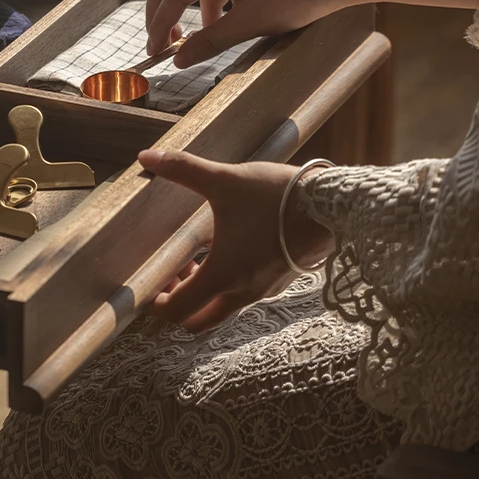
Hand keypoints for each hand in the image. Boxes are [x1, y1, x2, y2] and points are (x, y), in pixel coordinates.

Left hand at [138, 147, 333, 332]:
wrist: (332, 204)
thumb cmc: (277, 196)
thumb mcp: (225, 180)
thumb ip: (184, 169)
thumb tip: (147, 158)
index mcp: (222, 276)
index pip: (178, 312)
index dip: (157, 303)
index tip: (150, 282)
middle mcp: (242, 292)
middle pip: (200, 321)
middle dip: (179, 304)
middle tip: (172, 275)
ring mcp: (264, 289)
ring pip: (223, 308)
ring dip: (204, 292)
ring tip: (196, 258)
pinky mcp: (281, 279)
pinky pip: (245, 294)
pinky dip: (228, 283)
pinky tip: (229, 249)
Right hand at [145, 0, 342, 65]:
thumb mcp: (252, 24)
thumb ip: (211, 41)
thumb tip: (178, 60)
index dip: (160, 25)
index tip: (154, 52)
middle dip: (160, 13)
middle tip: (158, 45)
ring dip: (178, 10)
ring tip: (180, 42)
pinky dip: (200, 7)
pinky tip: (208, 29)